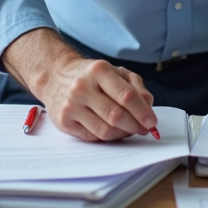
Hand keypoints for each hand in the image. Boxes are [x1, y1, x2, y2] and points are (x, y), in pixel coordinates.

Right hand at [0, 28, 157, 141]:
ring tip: (129, 129)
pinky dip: (108, 136)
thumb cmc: (91, 75)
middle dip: (135, 125)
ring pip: (105, 130)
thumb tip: (148, 108)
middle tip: (144, 128)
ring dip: (123, 133)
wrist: (55, 76)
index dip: (142, 112)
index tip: (152, 121)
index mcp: (99, 70)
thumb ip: (136, 87)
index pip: (126, 96)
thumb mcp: (115, 71)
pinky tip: (113, 130)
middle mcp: (82, 87)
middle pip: (117, 115)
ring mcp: (71, 105)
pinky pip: (93, 136)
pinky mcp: (64, 121)